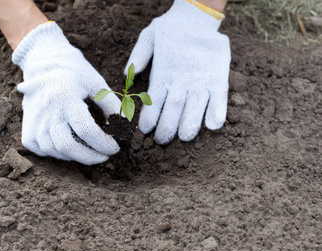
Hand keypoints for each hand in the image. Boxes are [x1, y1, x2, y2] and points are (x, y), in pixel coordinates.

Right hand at [12, 22, 120, 164]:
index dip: (103, 143)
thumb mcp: (96, 83)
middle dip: (91, 157)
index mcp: (65, 96)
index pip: (86, 129)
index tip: (116, 148)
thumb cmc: (74, 73)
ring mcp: (34, 122)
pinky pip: (43, 151)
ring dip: (77, 156)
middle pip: (68, 146)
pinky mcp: (27, 130)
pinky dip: (59, 154)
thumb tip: (123, 129)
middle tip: (105, 156)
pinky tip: (71, 148)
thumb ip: (111, 105)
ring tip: (90, 151)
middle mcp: (46, 110)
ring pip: (55, 151)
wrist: (43, 63)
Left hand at [125, 0, 230, 143]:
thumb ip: (139, 55)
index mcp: (164, 71)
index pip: (155, 100)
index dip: (150, 118)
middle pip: (175, 107)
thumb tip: (126, 74)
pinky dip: (217, 111)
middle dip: (167, 127)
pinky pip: (220, 96)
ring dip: (190, 123)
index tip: (146, 131)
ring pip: (196, 105)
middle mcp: (182, 77)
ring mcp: (202, 77)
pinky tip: (212, 126)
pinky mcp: (219, 75)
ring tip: (184, 138)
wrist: (198, 14)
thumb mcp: (149, 36)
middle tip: (162, 142)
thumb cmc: (170, 29)